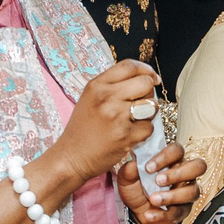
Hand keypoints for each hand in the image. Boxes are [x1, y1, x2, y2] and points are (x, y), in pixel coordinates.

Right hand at [48, 60, 159, 184]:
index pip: (130, 66)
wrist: (70, 157)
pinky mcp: (125, 136)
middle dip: (149, 92)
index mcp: (96, 86)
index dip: (146, 70)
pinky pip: (149, 127)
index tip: (152, 78)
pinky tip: (130, 135)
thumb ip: (112, 86)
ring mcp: (116, 116)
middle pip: (145, 83)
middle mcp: (106, 97)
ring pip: (151, 105)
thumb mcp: (89, 98)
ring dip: (148, 113)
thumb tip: (142, 78)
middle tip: (142, 102)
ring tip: (134, 120)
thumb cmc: (82, 129)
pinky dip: (144, 132)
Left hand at [117, 145, 206, 223]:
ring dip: (172, 196)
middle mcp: (184, 174)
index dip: (165, 156)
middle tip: (158, 180)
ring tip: (153, 199)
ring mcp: (187, 192)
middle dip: (179, 173)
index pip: (177, 150)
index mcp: (172, 161)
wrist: (135, 213)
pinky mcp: (184, 210)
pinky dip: (163, 214)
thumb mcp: (127, 179)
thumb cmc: (136, 190)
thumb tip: (132, 164)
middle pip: (198, 166)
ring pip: (193, 191)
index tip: (148, 167)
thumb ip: (128, 170)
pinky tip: (149, 214)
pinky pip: (179, 212)